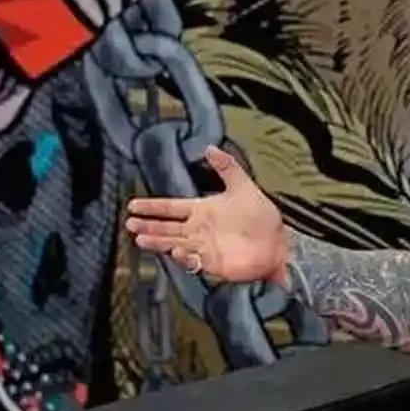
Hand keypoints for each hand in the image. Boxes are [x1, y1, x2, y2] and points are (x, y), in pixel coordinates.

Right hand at [125, 146, 288, 284]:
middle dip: (148, 226)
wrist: (279, 244)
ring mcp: (203, 247)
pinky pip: (192, 259)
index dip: (152, 207)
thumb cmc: (263, 217)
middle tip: (130, 224)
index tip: (133, 205)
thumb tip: (210, 147)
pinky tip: (176, 250)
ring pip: (173, 243)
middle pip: (166, 227)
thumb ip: (227, 167)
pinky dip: (183, 256)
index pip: (171, 207)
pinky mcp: (211, 263)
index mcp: (202, 210)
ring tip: (140, 239)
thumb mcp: (244, 187)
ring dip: (158, 242)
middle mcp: (198, 229)